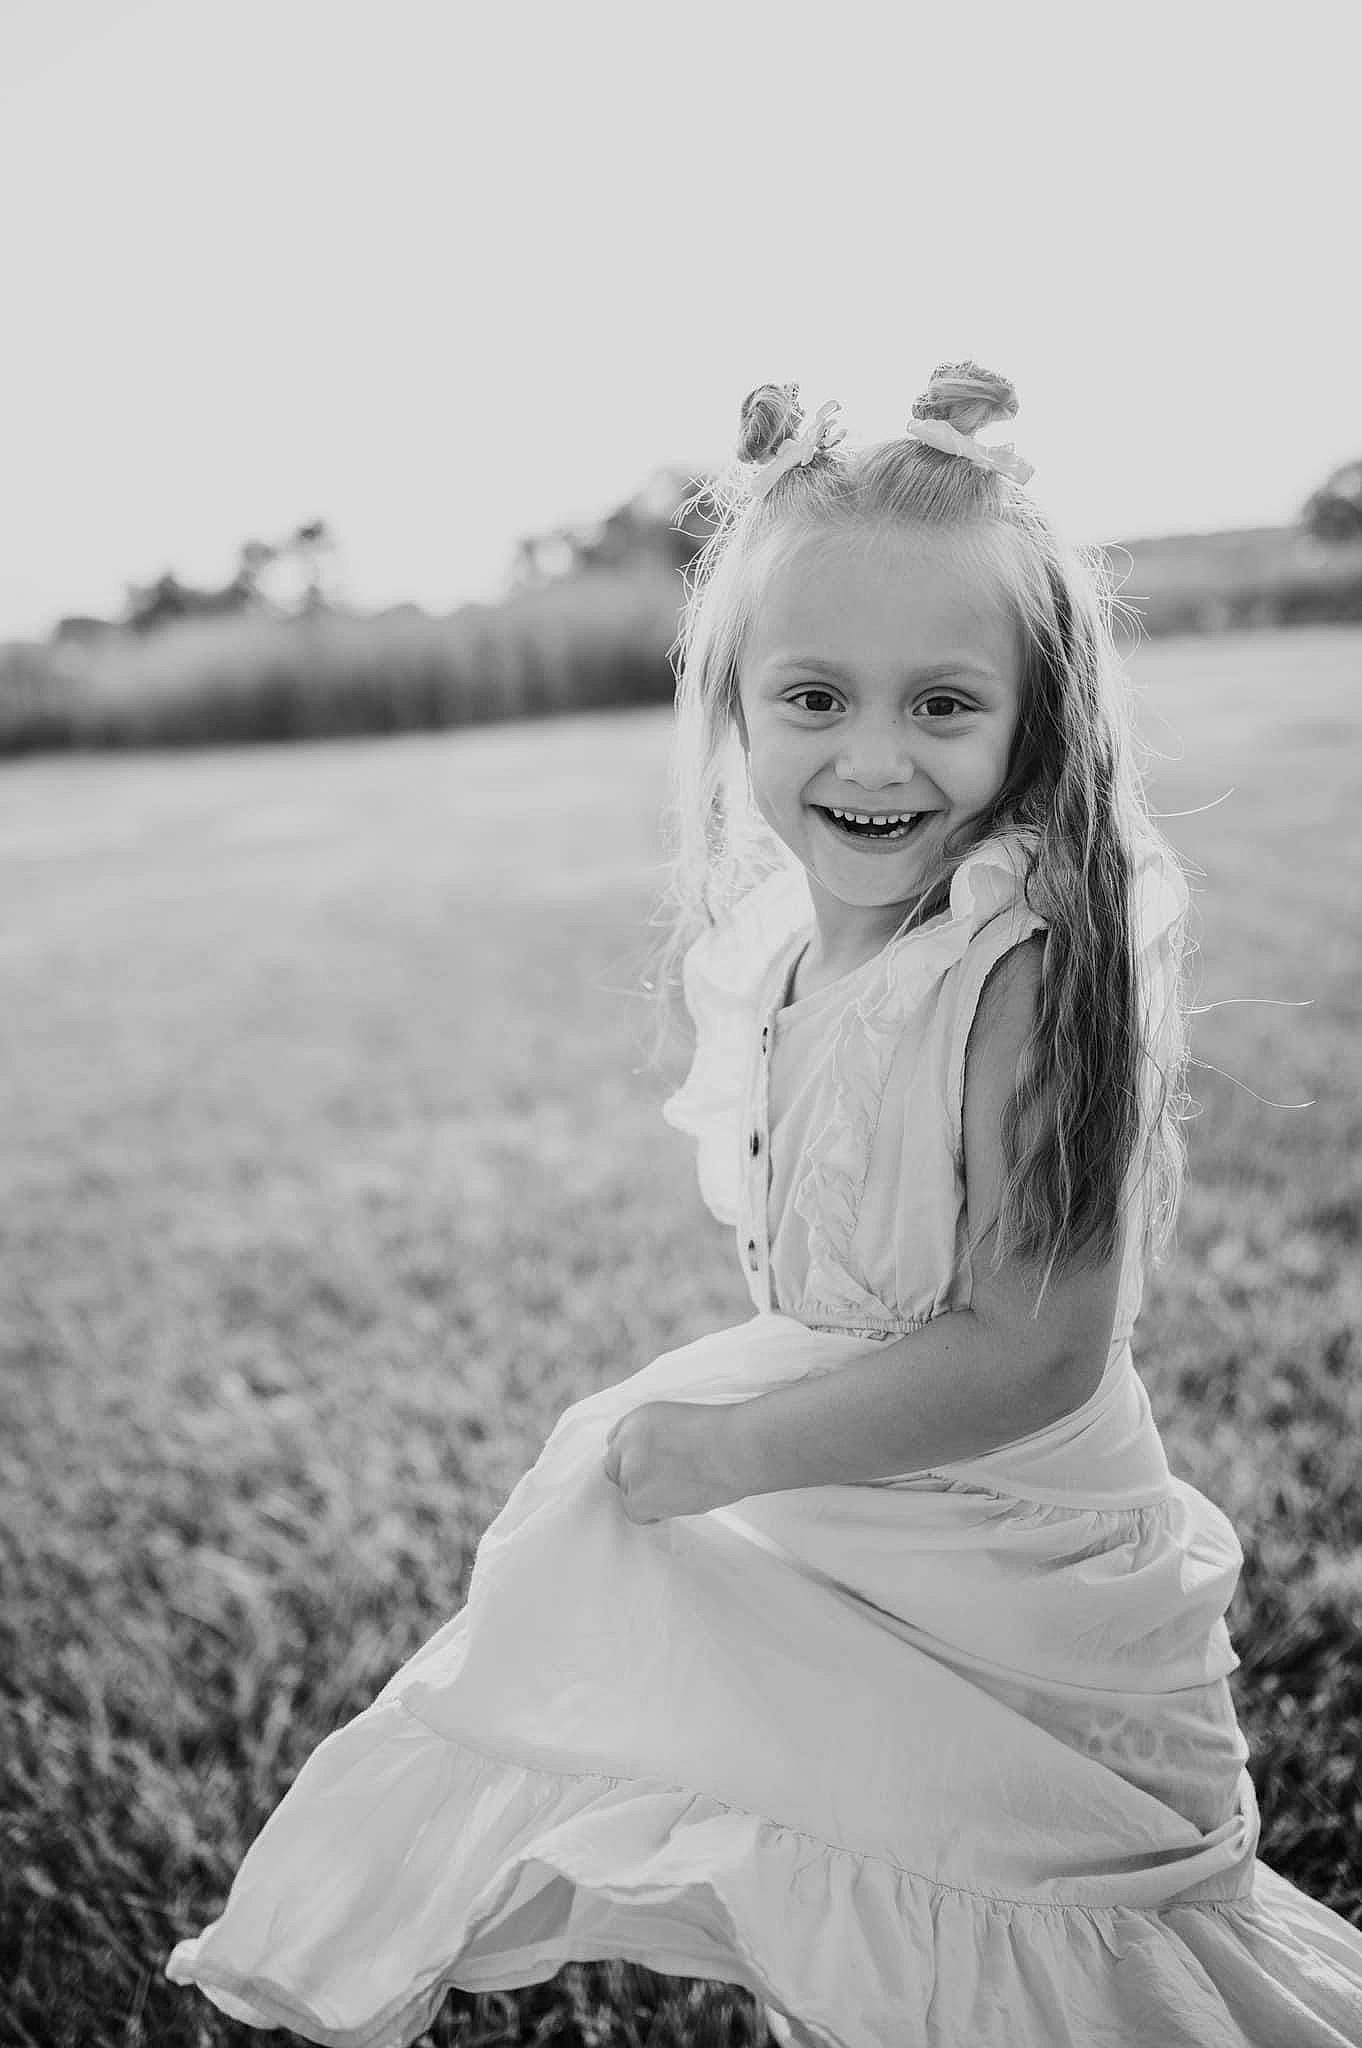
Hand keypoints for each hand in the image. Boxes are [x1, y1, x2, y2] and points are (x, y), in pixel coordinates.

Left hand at [602, 1400, 747, 1524]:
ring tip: (679, 1489)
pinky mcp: (638, 1495)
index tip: (649, 1466)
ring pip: (627, 1491)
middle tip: (667, 1481)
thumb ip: (657, 1436)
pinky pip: (634, 1512)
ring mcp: (631, 1468)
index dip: (636, 1457)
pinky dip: (653, 1513)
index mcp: (639, 1417)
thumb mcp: (683, 1419)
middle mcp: (628, 1440)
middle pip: (617, 1468)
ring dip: (647, 1495)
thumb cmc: (725, 1435)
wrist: (738, 1449)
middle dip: (639, 1476)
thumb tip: (654, 1458)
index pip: (619, 1442)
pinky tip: (676, 1502)